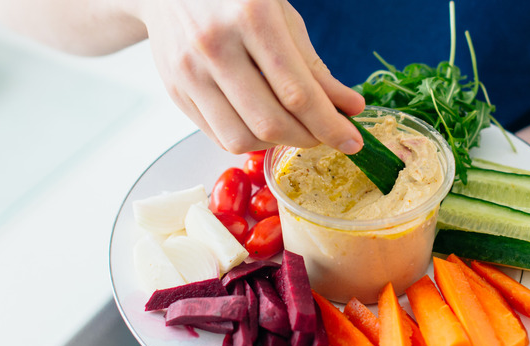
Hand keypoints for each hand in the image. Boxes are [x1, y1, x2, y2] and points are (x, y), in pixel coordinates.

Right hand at [139, 0, 364, 153]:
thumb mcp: (283, 18)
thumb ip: (315, 67)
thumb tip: (349, 108)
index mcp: (251, 17)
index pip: (298, 93)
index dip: (330, 125)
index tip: (352, 141)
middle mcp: (215, 46)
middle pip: (270, 123)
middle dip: (309, 139)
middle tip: (327, 136)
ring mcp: (190, 72)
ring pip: (242, 138)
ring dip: (278, 144)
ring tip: (294, 127)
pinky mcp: (176, 92)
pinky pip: (219, 136)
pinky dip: (250, 139)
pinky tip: (264, 123)